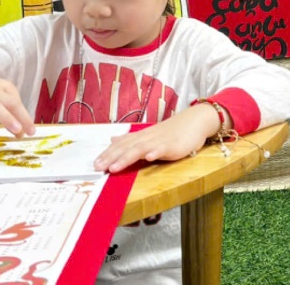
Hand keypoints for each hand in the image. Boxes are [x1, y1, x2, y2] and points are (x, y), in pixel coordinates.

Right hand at [0, 65, 36, 136]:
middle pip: (9, 102)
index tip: (31, 131)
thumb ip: (9, 114)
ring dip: (6, 117)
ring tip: (16, 129)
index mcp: (3, 87)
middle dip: (21, 116)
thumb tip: (21, 133)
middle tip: (30, 131)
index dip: (25, 116)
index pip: (16, 102)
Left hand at [93, 104, 223, 172]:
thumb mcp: (148, 135)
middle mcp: (147, 138)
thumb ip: (130, 140)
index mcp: (140, 137)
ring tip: (114, 168)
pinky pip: (162, 148)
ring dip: (126, 158)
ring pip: (139, 149)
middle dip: (111, 158)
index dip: (107, 154)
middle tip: (97, 167)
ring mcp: (159, 141)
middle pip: (126, 147)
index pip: (120, 146)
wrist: (194, 121)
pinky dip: (155, 152)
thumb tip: (112, 140)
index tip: (94, 164)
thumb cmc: (172, 131)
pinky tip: (149, 158)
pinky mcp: (172, 145)